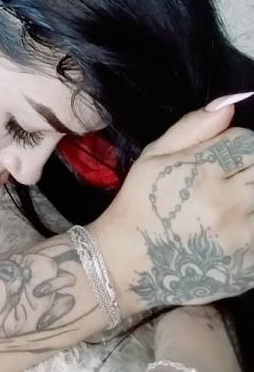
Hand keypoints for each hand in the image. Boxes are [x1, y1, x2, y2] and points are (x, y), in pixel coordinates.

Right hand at [91, 102, 253, 316]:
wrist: (129, 264)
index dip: (242, 144)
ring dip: (249, 196)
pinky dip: (250, 223)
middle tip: (231, 177)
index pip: (249, 142)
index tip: (228, 155)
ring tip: (229, 199)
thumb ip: (193, 127)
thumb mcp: (155, 156)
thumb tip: (230, 104)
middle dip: (249, 168)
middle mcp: (228, 205)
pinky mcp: (249, 266)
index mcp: (204, 173)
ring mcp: (243, 240)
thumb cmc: (141, 203)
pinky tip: (230, 226)